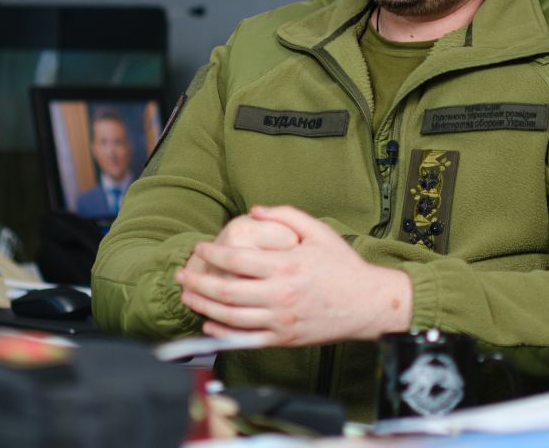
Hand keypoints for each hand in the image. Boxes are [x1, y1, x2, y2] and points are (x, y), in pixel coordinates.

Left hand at [175, 205, 412, 346]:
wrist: (367, 304)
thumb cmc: (342, 266)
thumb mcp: (319, 231)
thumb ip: (286, 215)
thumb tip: (254, 210)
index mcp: (287, 266)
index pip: (237, 260)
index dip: (213, 253)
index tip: (200, 248)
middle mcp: (281, 295)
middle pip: (227, 291)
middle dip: (198, 281)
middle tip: (181, 274)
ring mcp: (281, 320)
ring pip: (231, 316)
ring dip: (203, 306)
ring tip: (187, 296)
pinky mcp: (283, 338)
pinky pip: (246, 339)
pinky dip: (222, 333)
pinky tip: (208, 322)